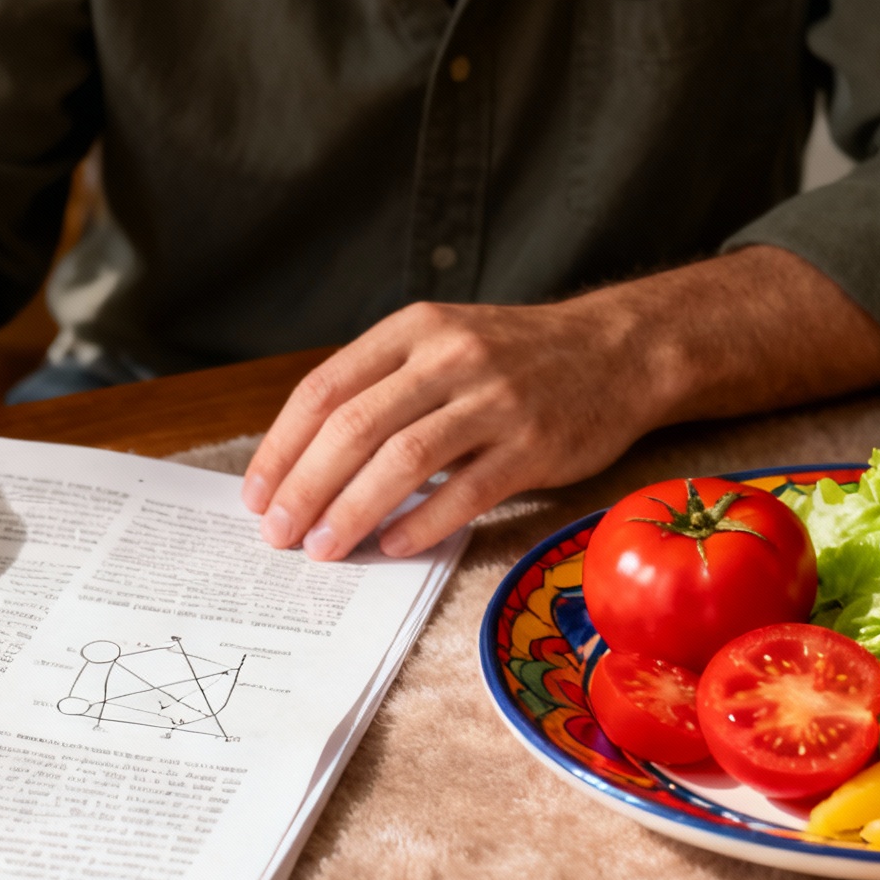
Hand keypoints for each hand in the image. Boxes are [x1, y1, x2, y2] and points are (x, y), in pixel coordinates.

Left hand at [241, 246, 879, 559]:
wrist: (621, 350)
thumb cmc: (517, 358)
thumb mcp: (444, 344)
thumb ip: (384, 387)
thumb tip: (306, 464)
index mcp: (415, 330)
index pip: (325, 389)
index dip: (282, 447)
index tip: (257, 493)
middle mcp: (451, 357)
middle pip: (354, 427)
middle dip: (305, 488)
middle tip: (277, 534)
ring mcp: (496, 399)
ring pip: (402, 461)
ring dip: (352, 511)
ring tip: (323, 549)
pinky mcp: (536, 443)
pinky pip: (466, 492)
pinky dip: (422, 524)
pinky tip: (393, 547)